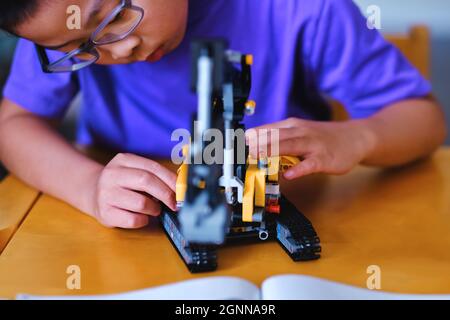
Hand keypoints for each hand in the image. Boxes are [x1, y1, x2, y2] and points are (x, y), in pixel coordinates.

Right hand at [90, 153, 176, 228]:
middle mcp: (112, 175)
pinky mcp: (105, 213)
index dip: (171, 180)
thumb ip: (155, 176)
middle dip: (166, 194)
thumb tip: (180, 187)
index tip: (182, 191)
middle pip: (146, 181)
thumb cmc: (122, 184)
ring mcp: (106, 194)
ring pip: (141, 202)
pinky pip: (133, 219)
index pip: (152, 168)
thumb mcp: (134, 171)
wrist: (92, 192)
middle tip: (175, 204)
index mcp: (123, 160)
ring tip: (154, 209)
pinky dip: (144, 220)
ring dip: (154, 208)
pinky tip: (142, 216)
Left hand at [246, 117, 374, 179]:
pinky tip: (288, 175)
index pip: (267, 130)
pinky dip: (299, 169)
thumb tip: (253, 144)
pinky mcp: (324, 159)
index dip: (251, 138)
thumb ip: (279, 138)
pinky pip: (309, 164)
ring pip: (290, 146)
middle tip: (242, 151)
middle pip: (276, 137)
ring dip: (273, 151)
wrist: (355, 138)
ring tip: (258, 157)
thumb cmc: (322, 137)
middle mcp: (301, 132)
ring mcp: (313, 145)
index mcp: (292, 126)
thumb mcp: (300, 131)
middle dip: (258, 143)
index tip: (235, 145)